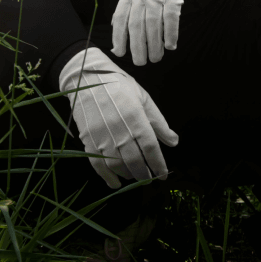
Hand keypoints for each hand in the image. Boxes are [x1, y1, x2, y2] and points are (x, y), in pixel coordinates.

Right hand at [58, 47, 177, 188]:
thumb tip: (173, 142)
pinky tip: (116, 183)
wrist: (87, 78)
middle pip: (135, 160)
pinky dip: (107, 177)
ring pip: (117, 165)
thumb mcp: (144, 98)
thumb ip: (158, 122)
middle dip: (144, 173)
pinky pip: (98, 165)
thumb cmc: (119, 86)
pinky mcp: (88, 140)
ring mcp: (102, 137)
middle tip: (150, 179)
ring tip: (136, 176)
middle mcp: (119, 130)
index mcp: (136, 117)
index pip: (150, 147)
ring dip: (129, 175)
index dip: (158, 164)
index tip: (163, 175)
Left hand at [111, 0, 210, 64]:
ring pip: (153, 24)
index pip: (121, 16)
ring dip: (155, 44)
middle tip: (141, 62)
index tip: (120, 52)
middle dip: (138, 47)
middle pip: (137, 24)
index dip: (119, 36)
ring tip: (157, 57)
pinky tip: (171, 44)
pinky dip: (171, 33)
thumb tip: (116, 22)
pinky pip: (171, 17)